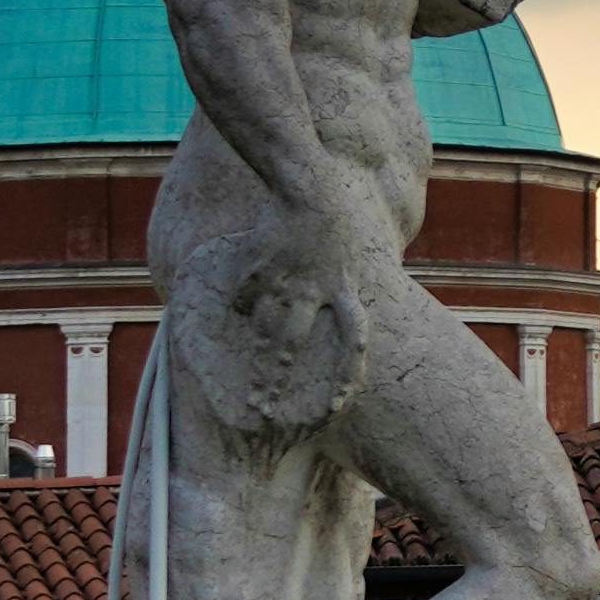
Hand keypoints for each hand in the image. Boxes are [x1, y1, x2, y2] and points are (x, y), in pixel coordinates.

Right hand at [175, 220, 365, 436]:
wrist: (313, 188)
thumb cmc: (340, 228)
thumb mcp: (357, 264)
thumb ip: (347, 299)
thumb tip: (354, 336)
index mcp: (347, 289)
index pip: (354, 340)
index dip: (347, 374)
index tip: (336, 405)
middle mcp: (316, 288)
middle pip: (292, 343)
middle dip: (275, 381)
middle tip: (263, 411)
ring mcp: (285, 278)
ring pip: (265, 327)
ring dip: (257, 360)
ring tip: (250, 394)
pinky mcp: (261, 264)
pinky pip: (245, 297)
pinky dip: (242, 305)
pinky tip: (242, 309)